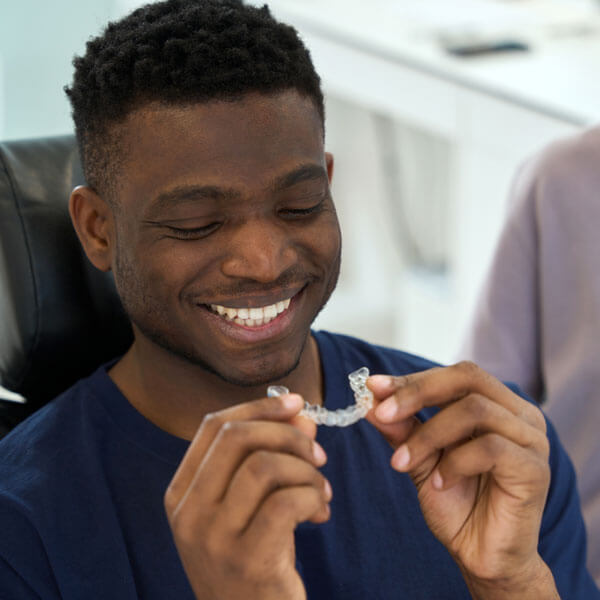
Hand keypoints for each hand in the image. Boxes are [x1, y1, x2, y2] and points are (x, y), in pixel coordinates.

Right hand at [164, 393, 330, 599]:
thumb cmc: (254, 559)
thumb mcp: (253, 504)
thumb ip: (272, 455)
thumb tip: (300, 415)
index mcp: (182, 492)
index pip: (213, 426)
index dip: (258, 406)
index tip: (297, 404)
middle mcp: (189, 512)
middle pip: (236, 437)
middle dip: (287, 433)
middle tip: (317, 453)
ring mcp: (214, 539)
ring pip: (264, 466)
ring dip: (306, 470)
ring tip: (321, 490)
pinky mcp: (247, 561)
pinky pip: (286, 502)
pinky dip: (312, 496)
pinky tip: (320, 511)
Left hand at [366, 361, 558, 598]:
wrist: (482, 557)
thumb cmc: (456, 503)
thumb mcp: (419, 460)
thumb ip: (402, 429)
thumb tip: (371, 400)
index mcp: (495, 404)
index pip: (454, 375)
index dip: (413, 379)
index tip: (373, 387)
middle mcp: (518, 414)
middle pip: (467, 377)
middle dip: (418, 392)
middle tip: (382, 414)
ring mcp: (532, 439)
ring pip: (474, 410)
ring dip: (428, 435)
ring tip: (403, 462)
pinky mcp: (535, 469)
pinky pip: (490, 447)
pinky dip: (455, 462)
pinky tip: (441, 484)